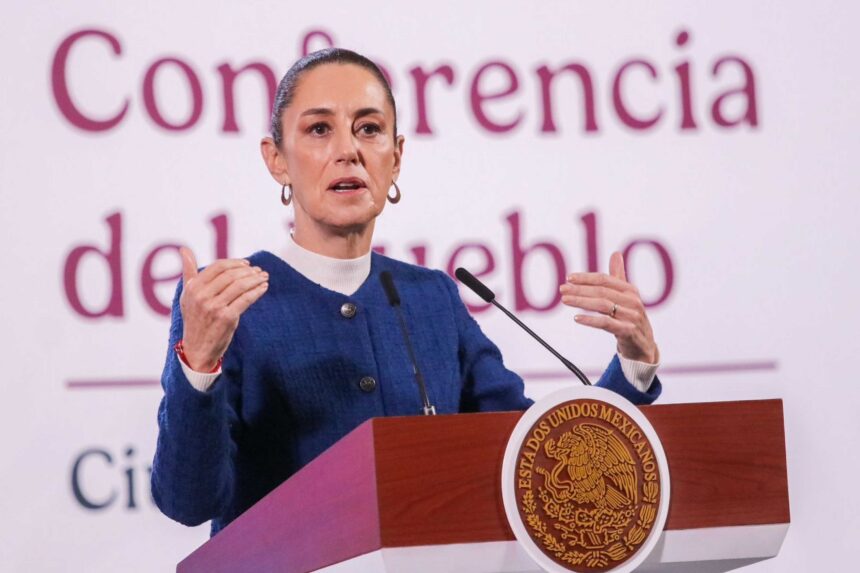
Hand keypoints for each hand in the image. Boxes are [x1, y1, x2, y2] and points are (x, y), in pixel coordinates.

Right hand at [178, 247, 268, 370]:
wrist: (197, 349)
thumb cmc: (194, 319)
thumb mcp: (187, 295)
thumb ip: (188, 272)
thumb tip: (184, 249)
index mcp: (193, 287)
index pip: (218, 266)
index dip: (235, 263)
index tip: (247, 264)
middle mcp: (202, 296)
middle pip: (231, 275)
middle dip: (248, 271)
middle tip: (259, 270)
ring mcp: (214, 307)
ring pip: (240, 285)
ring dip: (255, 279)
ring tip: (264, 277)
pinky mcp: (227, 317)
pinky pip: (246, 299)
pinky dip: (257, 291)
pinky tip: (263, 288)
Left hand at [559, 251, 658, 363]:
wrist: (643, 345)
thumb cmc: (631, 318)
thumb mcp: (626, 297)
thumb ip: (618, 277)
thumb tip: (616, 253)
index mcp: (630, 290)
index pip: (605, 279)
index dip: (586, 278)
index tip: (569, 278)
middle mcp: (632, 301)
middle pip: (602, 291)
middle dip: (580, 289)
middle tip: (562, 289)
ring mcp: (631, 316)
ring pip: (602, 305)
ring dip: (581, 302)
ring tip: (566, 300)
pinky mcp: (629, 332)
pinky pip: (607, 324)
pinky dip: (591, 320)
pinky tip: (577, 318)